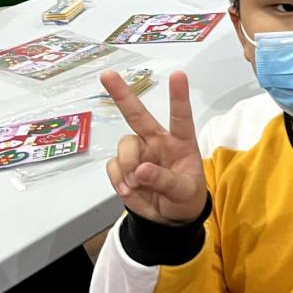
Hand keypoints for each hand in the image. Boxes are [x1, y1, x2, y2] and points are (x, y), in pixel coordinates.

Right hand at [102, 70, 206, 224]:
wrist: (169, 218)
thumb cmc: (185, 197)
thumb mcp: (184, 192)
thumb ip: (165, 181)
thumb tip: (141, 171)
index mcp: (180, 142)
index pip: (180, 116)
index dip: (179, 96)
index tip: (178, 74)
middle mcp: (157, 141)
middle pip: (138, 115)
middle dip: (122, 94)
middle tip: (107, 75)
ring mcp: (138, 152)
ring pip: (124, 145)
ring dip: (128, 165)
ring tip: (137, 184)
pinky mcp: (122, 167)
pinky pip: (113, 165)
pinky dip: (119, 179)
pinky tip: (130, 189)